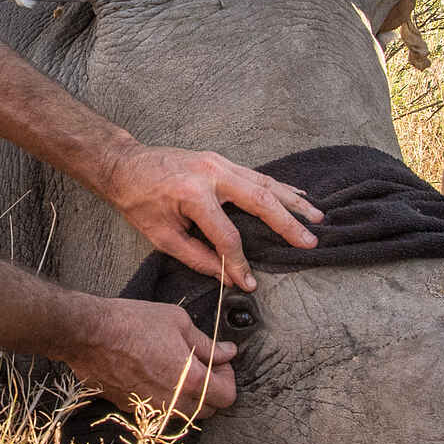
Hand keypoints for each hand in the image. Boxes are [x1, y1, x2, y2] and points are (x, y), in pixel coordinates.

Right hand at [70, 297, 240, 418]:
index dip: (228, 376)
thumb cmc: (133, 323)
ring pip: (184, 413)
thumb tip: (227, 352)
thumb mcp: (179, 323)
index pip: (227, 397)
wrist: (89, 335)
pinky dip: (166, 398)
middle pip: (209, 409)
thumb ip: (208, 344)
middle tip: (201, 362)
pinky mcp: (133, 411)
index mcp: (192, 381)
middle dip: (211, 388)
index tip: (219, 361)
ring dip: (189, 396)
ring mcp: (152, 411)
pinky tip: (155, 373)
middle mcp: (174, 404)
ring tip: (177, 367)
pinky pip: (161, 411)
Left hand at [101, 144, 321, 289]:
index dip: (239, 263)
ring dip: (293, 202)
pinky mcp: (222, 160)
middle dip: (287, 224)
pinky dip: (279, 187)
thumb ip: (196, 256)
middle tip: (309, 242)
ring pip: (265, 183)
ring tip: (317, 218)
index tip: (249, 283)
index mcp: (194, 195)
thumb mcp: (160, 236)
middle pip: (259, 201)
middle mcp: (212, 173)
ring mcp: (220, 162)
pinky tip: (298, 196)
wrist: (125, 165)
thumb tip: (226, 276)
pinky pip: (257, 175)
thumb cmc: (138, 201)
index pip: (227, 236)